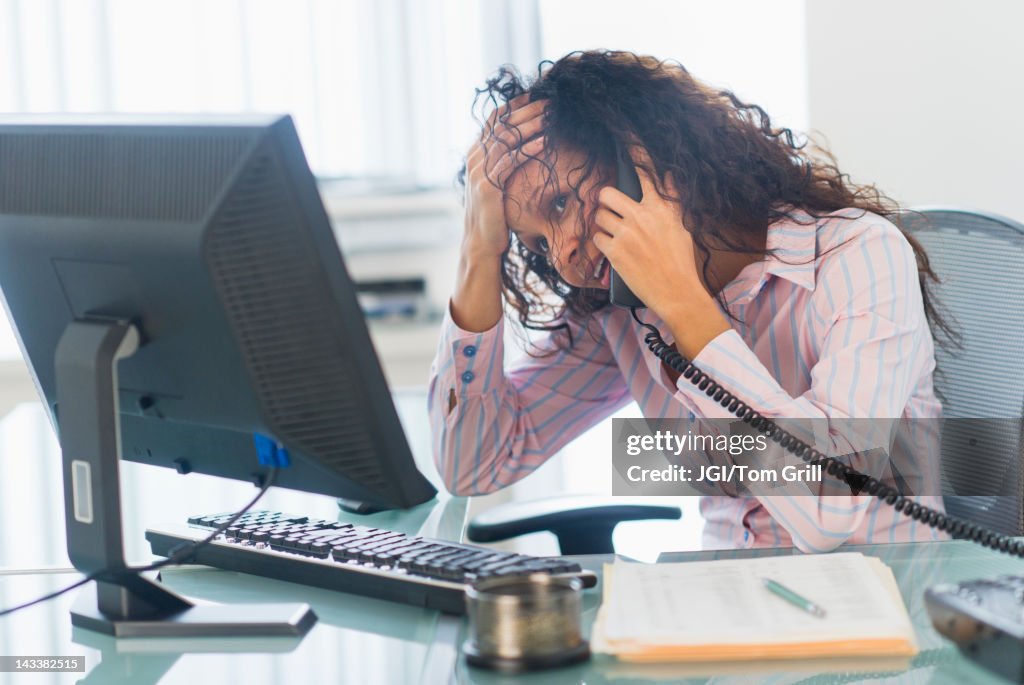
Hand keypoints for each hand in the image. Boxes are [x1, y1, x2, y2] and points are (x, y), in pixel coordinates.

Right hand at [462, 95, 545, 257]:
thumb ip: (502, 162)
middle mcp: (475, 157)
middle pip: (503, 124)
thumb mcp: (497, 182)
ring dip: (531, 124)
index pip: (496, 119)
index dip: (516, 105)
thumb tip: (522, 144)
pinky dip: (528, 149)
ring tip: (551, 115)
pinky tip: (545, 141)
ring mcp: (479, 170)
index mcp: (477, 152)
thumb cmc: (496, 213)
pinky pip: (511, 161)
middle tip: (551, 101)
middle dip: (528, 110)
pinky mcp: (487, 184)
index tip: (538, 95)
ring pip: (507, 139)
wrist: (482, 242)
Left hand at [592, 145, 729, 357]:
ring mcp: (628, 233)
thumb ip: (668, 204)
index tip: (624, 129)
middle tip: (612, 213)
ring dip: (603, 225)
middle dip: (605, 202)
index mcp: (664, 206)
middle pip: (607, 192)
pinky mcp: (616, 251)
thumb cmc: (680, 261)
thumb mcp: (681, 226)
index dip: (633, 148)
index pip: (646, 170)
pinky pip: (596, 237)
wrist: (678, 293)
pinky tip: (615, 252)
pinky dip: (602, 244)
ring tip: (617, 237)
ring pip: (598, 215)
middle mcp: (645, 215)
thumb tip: (662, 181)